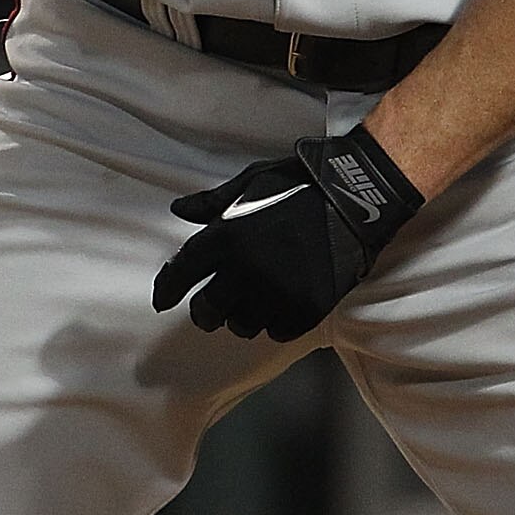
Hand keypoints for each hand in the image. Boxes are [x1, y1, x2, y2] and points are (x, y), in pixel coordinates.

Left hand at [150, 124, 423, 339]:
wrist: (354, 200)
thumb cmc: (299, 185)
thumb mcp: (248, 183)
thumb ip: (211, 203)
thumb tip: (179, 209)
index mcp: (225, 237)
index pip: (180, 273)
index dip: (166, 289)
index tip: (161, 300)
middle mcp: (245, 270)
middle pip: (208, 311)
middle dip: (205, 312)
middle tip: (210, 309)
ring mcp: (276, 293)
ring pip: (241, 326)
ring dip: (240, 318)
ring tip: (250, 303)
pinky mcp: (306, 308)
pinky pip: (276, 331)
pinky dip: (273, 323)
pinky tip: (279, 306)